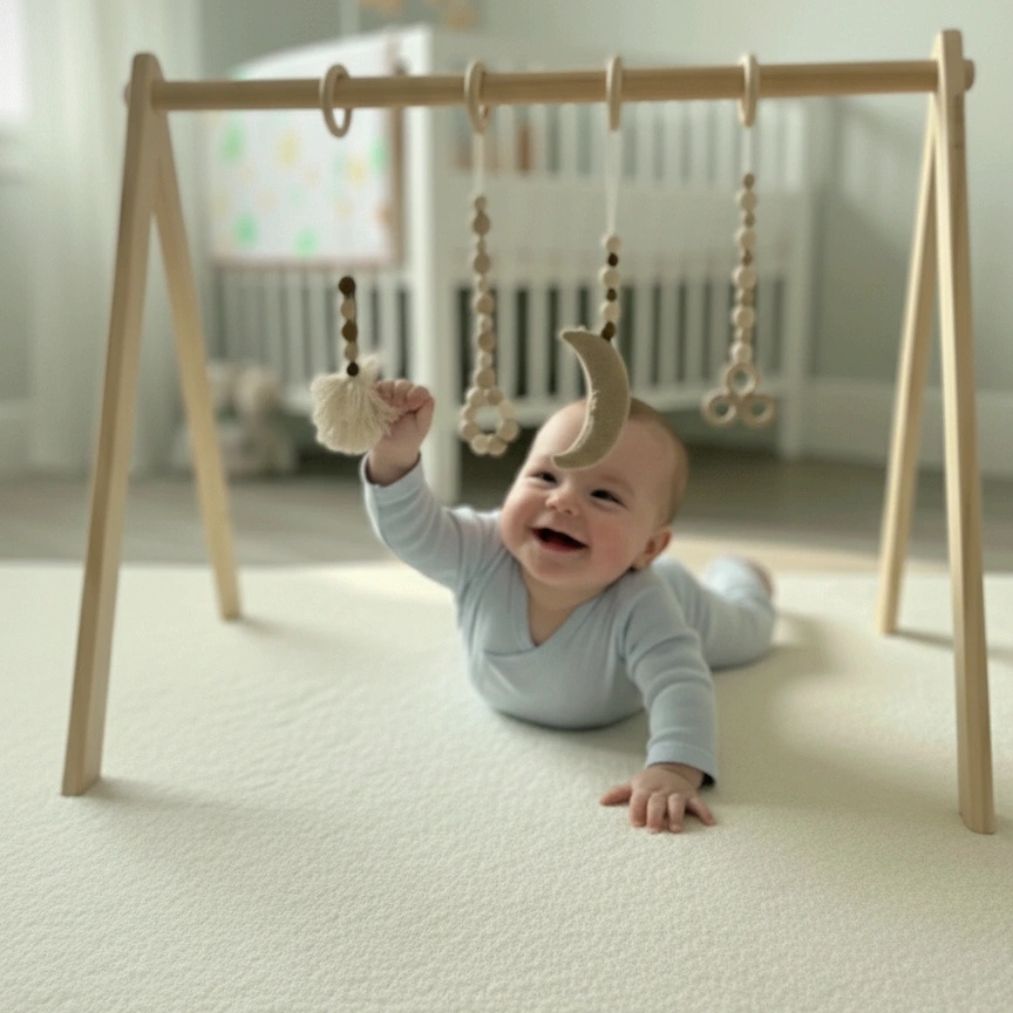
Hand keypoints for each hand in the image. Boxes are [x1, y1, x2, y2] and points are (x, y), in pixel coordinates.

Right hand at [372, 379, 434, 463]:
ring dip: (388, 394)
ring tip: (388, 407)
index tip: (411, 407)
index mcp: (416, 399)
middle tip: (398, 408)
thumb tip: (427, 395)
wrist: (390, 449)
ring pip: (388, 384)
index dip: (415, 395)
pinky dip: (377, 394)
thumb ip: (427, 409)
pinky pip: (374, 390)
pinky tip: (378, 405)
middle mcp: (403, 394)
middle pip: (403, 384)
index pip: (418, 389)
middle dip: (401, 394)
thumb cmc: (408, 437)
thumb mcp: (423, 425)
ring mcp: (387, 395)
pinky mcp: (374, 398)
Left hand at [600, 764, 715, 833]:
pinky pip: (699, 803)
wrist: (671, 769)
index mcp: (645, 788)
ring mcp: (677, 792)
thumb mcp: (633, 785)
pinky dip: (705, 812)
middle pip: (657, 801)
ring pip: (677, 802)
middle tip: (652, 830)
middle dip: (654, 815)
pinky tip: (710, 823)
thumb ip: (618, 793)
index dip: (636, 810)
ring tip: (676, 829)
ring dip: (676, 814)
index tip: (635, 824)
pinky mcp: (691, 795)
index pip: (639, 798)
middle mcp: (661, 790)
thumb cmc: (648, 784)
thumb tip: (601, 801)